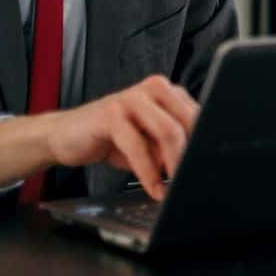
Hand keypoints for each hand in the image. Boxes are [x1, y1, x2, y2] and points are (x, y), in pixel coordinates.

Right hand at [0, 75, 198, 198]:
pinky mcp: (111, 112)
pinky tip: (153, 187)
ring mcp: (132, 97)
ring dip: (174, 165)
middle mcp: (156, 88)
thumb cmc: (112, 139)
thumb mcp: (150, 144)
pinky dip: (148, 172)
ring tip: (174, 187)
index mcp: (171, 93)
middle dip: (192, 155)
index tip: (211, 168)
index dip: (207, 143)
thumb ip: (173, 147)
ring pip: (168, 131)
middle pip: (189, 122)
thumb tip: (198, 164)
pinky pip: (138, 145)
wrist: (64, 135)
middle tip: (193, 180)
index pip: (201, 116)